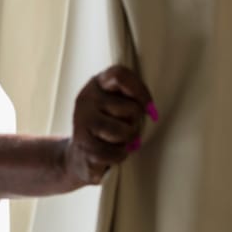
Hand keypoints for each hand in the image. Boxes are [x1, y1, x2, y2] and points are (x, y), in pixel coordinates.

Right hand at [62, 65, 155, 186]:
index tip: (148, 107)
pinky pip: (117, 153)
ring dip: (128, 141)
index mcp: (96, 84)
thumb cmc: (107, 126)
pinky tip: (109, 153)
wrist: (79, 156)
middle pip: (132, 108)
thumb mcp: (115, 103)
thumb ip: (130, 97)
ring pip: (125, 132)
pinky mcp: (84, 147)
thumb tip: (151, 110)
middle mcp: (86, 99)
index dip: (140, 91)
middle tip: (124, 127)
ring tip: (117, 140)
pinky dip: (119, 156)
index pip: (120, 75)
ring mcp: (82, 122)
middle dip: (136, 123)